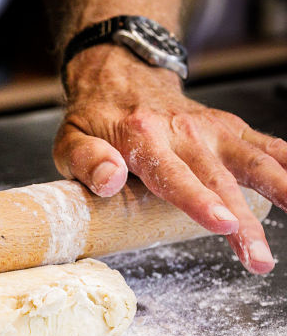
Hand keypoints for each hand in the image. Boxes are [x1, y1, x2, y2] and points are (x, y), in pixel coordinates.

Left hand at [54, 46, 285, 273]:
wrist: (121, 76)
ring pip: (255, 162)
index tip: (223, 223)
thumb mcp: (70, 140)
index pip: (173, 174)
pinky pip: (267, 147)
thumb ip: (86, 161)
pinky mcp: (230, 129)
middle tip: (259, 259)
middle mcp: (185, 132)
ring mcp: (213, 129)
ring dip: (282, 192)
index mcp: (143, 138)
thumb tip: (109, 180)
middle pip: (219, 179)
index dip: (198, 200)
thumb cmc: (94, 118)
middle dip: (244, 223)